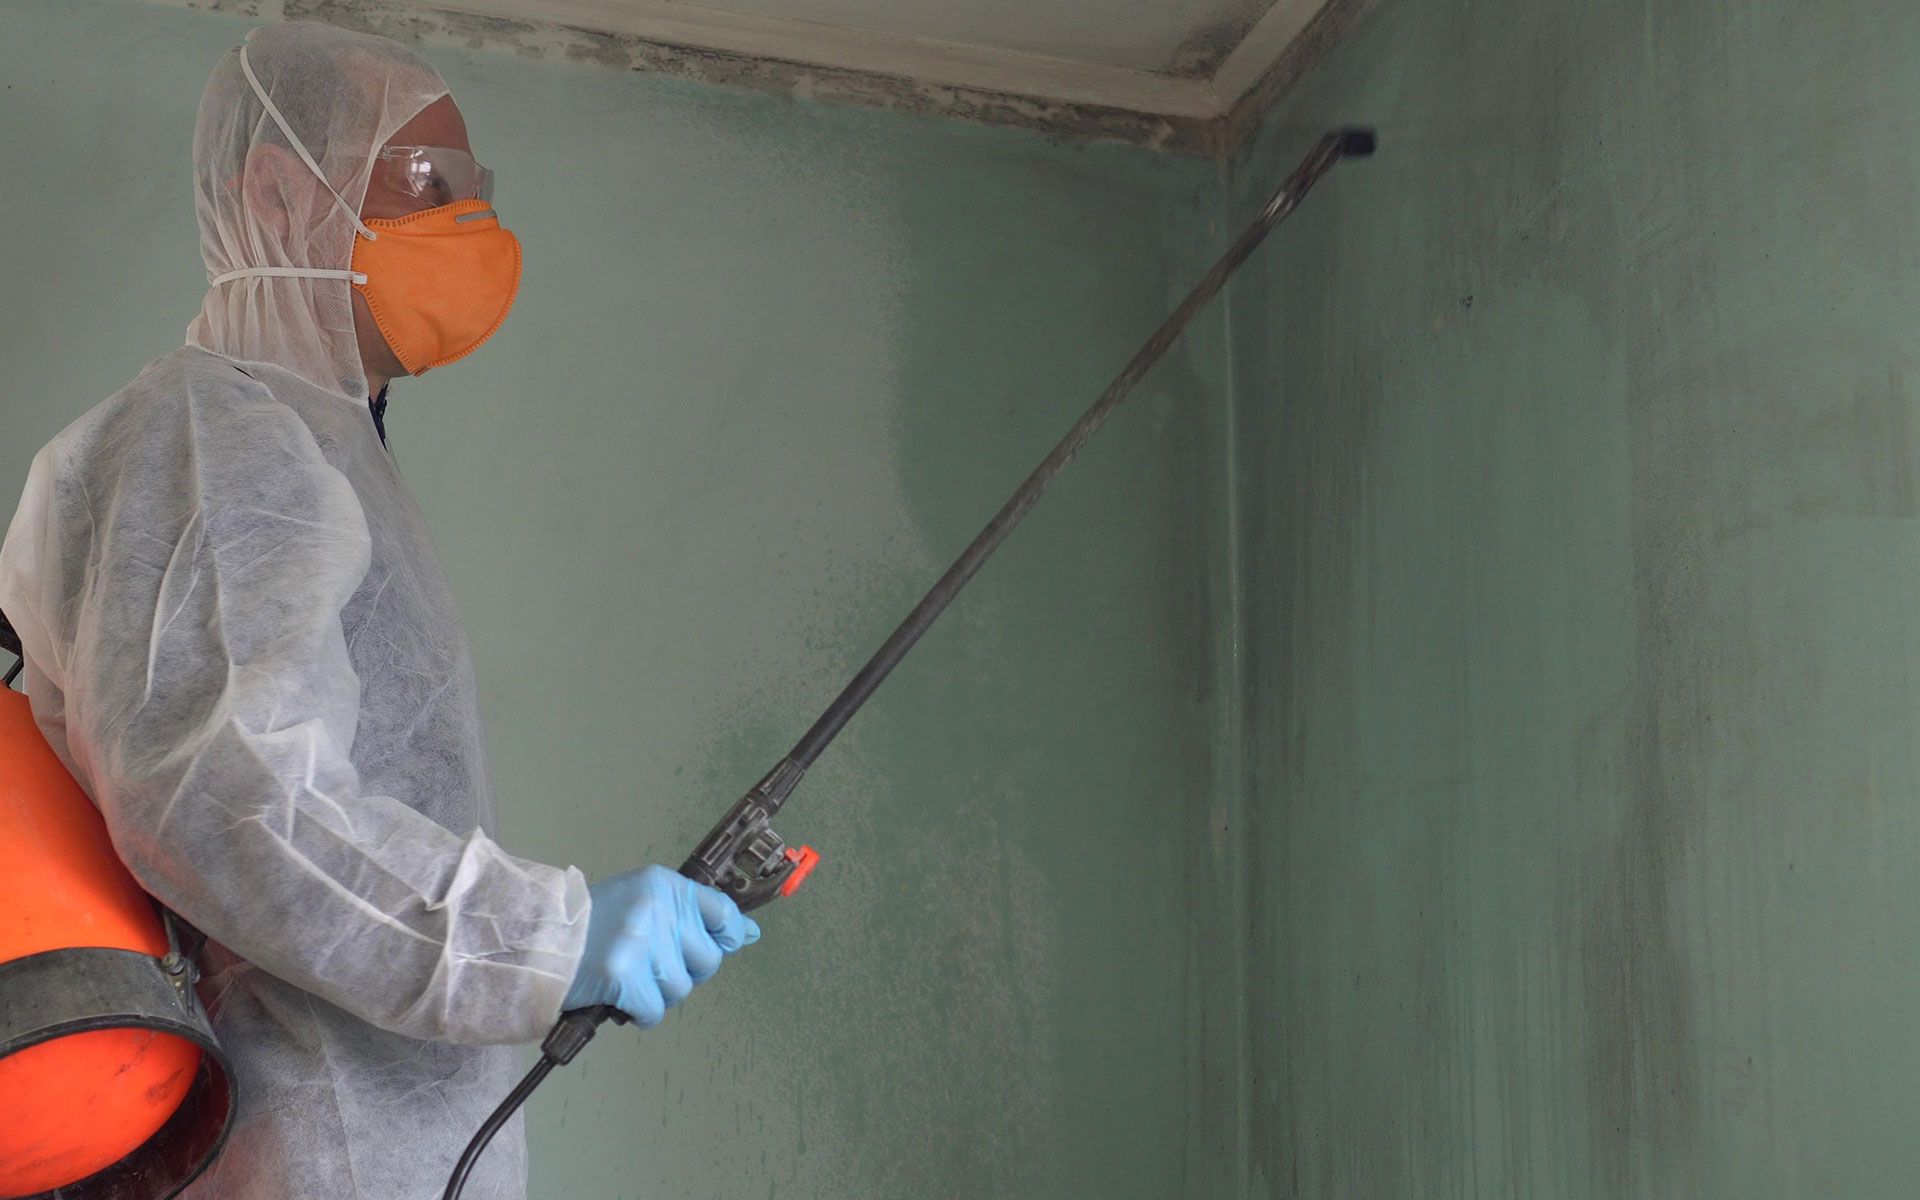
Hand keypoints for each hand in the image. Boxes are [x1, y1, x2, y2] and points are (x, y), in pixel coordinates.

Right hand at [561, 865, 759, 1027]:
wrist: (538, 943)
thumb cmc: (592, 925)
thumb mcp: (643, 902)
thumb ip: (693, 915)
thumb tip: (749, 932)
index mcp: (664, 885)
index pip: (724, 913)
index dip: (726, 937)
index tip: (718, 945)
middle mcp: (658, 909)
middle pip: (708, 960)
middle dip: (685, 971)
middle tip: (651, 964)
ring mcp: (642, 943)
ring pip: (682, 989)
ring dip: (658, 993)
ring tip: (629, 976)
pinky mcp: (624, 977)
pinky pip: (656, 1011)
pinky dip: (640, 1013)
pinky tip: (620, 996)